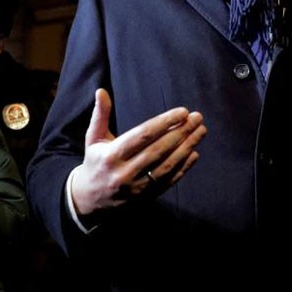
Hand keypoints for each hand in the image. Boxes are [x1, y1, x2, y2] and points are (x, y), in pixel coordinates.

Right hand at [71, 88, 205, 215]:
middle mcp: (124, 172)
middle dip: (181, 132)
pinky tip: (194, 153)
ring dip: (187, 147)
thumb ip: (100, 115)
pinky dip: (183, 167)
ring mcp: (136, 187)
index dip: (165, 122)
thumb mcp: (93, 139)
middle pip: (159, 149)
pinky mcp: (146, 197)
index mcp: (111, 155)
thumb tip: (101, 91)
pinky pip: (169, 181)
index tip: (183, 112)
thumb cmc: (95, 162)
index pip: (143, 135)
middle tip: (197, 118)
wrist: (90, 200)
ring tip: (201, 132)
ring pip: (167, 165)